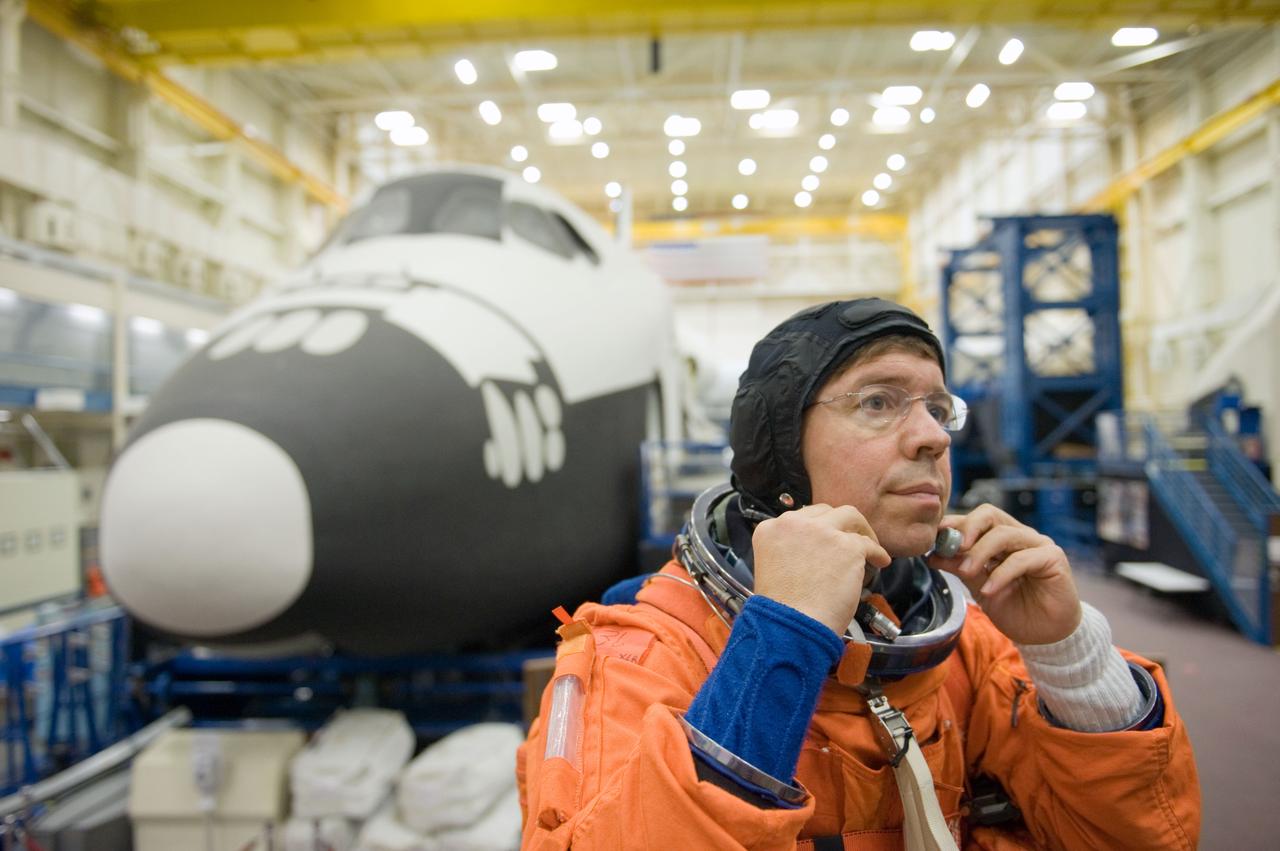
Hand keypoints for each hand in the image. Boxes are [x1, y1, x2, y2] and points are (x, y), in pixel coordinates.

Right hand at [752, 504, 891, 634]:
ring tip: (869, 543)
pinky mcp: (847, 547)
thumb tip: (815, 551)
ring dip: (860, 529)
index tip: (826, 539)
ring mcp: (822, 532)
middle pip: (825, 512)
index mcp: (770, 530)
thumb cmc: (782, 610)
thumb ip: (789, 551)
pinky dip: (877, 552)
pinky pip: (869, 543)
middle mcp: (794, 524)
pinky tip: (880, 561)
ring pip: (850, 516)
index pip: (799, 518)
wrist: (791, 626)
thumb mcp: (772, 569)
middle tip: (848, 539)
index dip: (816, 528)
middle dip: (838, 524)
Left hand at [928, 504, 1081, 644]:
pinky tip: (988, 590)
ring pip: (1004, 535)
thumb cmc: (1015, 608)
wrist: (1045, 635)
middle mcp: (1020, 535)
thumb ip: (960, 568)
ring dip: (979, 553)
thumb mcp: (979, 587)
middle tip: (952, 548)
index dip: (954, 524)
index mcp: (1002, 538)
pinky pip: (1022, 559)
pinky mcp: (1053, 558)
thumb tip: (932, 555)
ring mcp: (1038, 544)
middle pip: (990, 515)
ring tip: (965, 573)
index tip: (934, 538)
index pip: (976, 519)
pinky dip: (1001, 574)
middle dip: (967, 528)